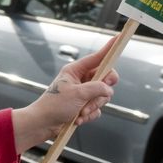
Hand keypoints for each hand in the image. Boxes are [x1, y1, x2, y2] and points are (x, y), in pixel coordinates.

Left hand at [11, 38, 119, 152]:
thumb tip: (109, 89)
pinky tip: (77, 119)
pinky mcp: (84, 106)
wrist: (43, 124)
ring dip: (93, 107)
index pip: (97, 57)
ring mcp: (83, 93)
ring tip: (80, 112)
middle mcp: (81, 80)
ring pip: (102, 96)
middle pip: (105, 79)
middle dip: (102, 92)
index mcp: (75, 70)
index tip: (119, 37)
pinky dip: (89, 115)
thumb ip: (97, 88)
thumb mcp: (77, 94)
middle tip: (96, 96)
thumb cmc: (54, 105)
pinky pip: (97, 109)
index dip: (109, 49)